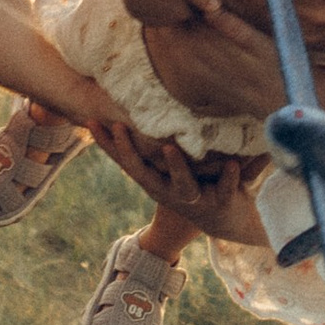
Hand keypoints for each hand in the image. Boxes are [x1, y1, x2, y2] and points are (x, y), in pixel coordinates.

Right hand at [97, 129, 261, 237]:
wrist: (230, 222)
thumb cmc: (198, 184)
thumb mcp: (175, 166)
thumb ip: (162, 141)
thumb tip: (141, 102)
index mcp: (157, 180)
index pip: (126, 161)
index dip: (107, 144)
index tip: (90, 121)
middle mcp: (170, 190)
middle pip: (143, 173)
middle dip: (129, 151)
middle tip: (119, 126)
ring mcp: (195, 199)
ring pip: (183, 185)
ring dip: (177, 167)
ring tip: (170, 147)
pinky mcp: (222, 202)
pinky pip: (226, 188)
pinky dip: (230, 177)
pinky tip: (233, 163)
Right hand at [108, 0, 259, 38]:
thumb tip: (218, 8)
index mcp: (181, 14)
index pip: (193, 11)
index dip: (193, 0)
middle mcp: (166, 22)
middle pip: (177, 14)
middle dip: (178, 4)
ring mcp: (148, 19)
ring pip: (161, 14)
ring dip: (163, 5)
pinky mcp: (134, 14)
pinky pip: (145, 12)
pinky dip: (147, 5)